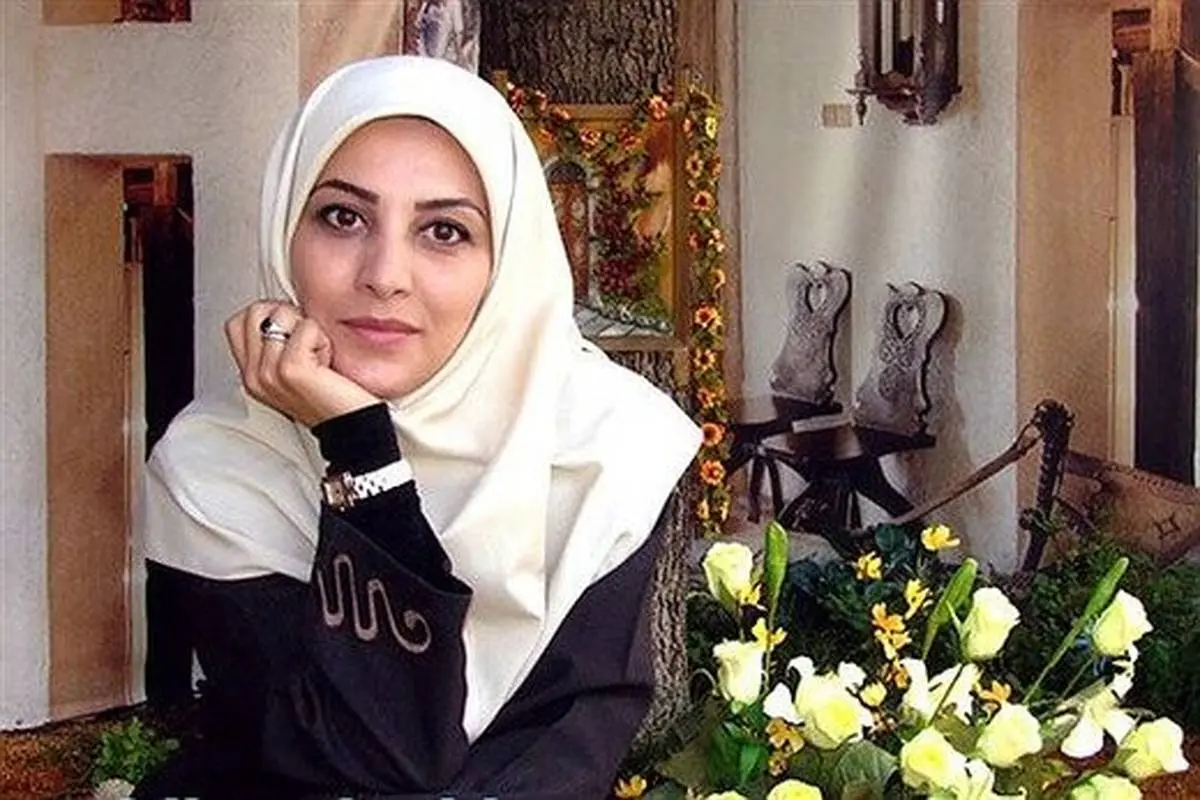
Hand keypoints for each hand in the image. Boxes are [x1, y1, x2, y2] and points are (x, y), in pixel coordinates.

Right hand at [225, 301, 379, 427]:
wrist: (353, 428)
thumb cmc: (334, 399)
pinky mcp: (290, 369)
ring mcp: (268, 373)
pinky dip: (323, 339)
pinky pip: (306, 327)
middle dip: (286, 316)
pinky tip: (326, 362)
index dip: (268, 316)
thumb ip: (278, 344)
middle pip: (254, 311)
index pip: (239, 321)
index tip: (292, 334)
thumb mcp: (294, 369)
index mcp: (252, 375)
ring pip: (280, 314)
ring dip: (309, 329)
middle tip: (307, 344)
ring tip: (318, 356)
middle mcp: (255, 375)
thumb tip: (282, 309)